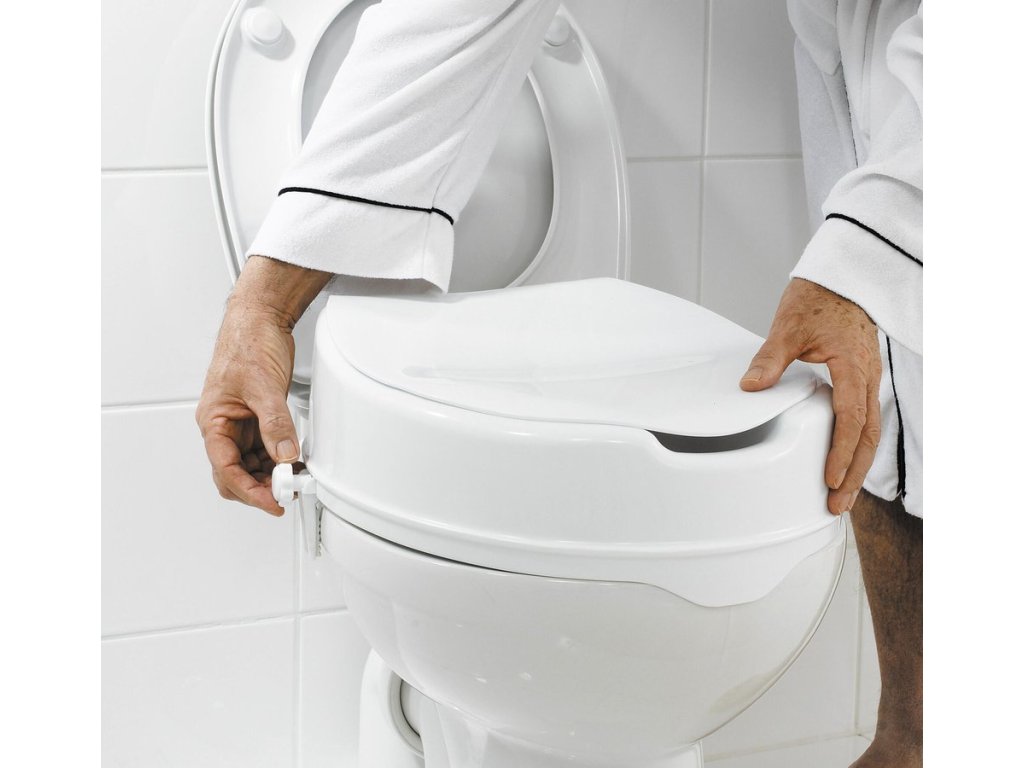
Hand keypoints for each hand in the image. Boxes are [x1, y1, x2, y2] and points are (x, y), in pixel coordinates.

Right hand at [196, 256, 329, 514]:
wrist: (260, 318)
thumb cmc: (247, 343)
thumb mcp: (263, 387)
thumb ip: (275, 424)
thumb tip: (285, 455)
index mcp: (213, 421)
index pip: (226, 469)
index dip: (249, 491)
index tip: (273, 502)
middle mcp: (224, 426)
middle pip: (235, 474)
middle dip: (259, 488)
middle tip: (286, 494)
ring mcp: (242, 423)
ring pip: (252, 465)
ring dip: (270, 476)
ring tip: (294, 481)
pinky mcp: (259, 418)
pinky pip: (266, 449)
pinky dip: (279, 460)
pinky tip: (294, 464)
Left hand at [740, 278, 881, 514]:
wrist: (844, 277)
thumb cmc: (819, 298)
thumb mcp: (787, 327)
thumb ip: (771, 359)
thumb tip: (751, 386)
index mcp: (852, 366)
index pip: (851, 418)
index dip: (841, 451)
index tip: (831, 478)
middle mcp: (867, 377)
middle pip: (868, 435)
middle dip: (854, 473)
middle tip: (837, 505)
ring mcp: (868, 380)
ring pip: (871, 431)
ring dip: (858, 465)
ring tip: (842, 496)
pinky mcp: (862, 380)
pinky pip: (866, 419)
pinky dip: (858, 446)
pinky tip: (845, 463)